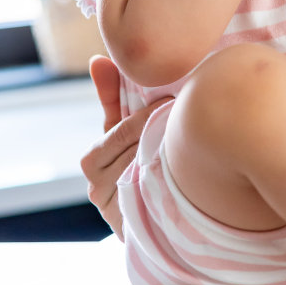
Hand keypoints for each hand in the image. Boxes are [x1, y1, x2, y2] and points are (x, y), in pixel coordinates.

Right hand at [82, 55, 172, 238]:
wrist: (145, 220)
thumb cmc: (132, 162)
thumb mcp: (121, 130)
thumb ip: (111, 97)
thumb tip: (98, 59)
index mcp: (92, 160)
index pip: (121, 129)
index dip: (148, 116)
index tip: (171, 102)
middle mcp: (98, 187)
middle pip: (136, 149)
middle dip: (162, 131)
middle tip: (188, 116)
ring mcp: (115, 209)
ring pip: (148, 170)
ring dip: (172, 153)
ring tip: (193, 140)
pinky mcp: (134, 225)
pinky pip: (156, 195)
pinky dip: (172, 180)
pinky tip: (187, 170)